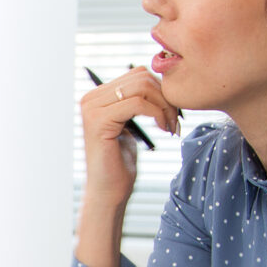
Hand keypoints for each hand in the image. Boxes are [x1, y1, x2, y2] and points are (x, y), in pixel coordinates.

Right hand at [76, 67, 181, 266]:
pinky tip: (164, 130)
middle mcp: (90, 99)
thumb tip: (157, 81)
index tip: (173, 113)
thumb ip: (136, 102)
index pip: (137, 74)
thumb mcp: (129, 126)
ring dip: (164, 106)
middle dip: (166, 97)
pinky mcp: (99, 121)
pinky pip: (138, 104)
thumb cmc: (120, 164)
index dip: (162, 89)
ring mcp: (92, 109)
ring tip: (171, 126)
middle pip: (141, 77)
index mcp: (96, 96)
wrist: (109, 192)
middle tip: (176, 121)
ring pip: (141, 88)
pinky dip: (158, 114)